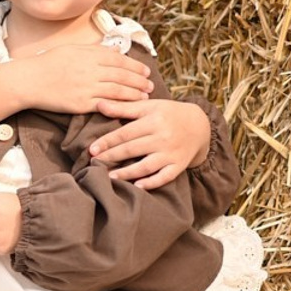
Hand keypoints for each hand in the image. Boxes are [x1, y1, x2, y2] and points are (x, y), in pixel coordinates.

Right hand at [21, 44, 153, 112]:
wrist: (29, 81)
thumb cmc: (48, 63)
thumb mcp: (71, 49)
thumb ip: (94, 50)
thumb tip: (116, 50)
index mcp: (89, 55)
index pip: (119, 60)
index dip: (135, 66)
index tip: (145, 71)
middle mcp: (90, 70)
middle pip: (122, 75)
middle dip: (139, 80)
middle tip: (150, 85)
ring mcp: (86, 88)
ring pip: (118, 90)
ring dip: (134, 93)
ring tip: (145, 96)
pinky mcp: (81, 104)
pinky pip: (105, 104)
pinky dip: (120, 105)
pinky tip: (129, 107)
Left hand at [89, 98, 210, 188]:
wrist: (199, 125)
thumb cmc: (168, 114)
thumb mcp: (148, 106)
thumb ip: (123, 107)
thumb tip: (98, 104)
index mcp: (154, 120)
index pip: (126, 133)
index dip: (108, 141)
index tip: (92, 149)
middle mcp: (163, 137)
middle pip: (133, 149)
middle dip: (112, 156)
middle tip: (94, 163)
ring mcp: (172, 153)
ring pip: (146, 165)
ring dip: (127, 173)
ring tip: (110, 177)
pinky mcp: (179, 165)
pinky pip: (165, 177)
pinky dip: (151, 183)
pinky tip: (137, 187)